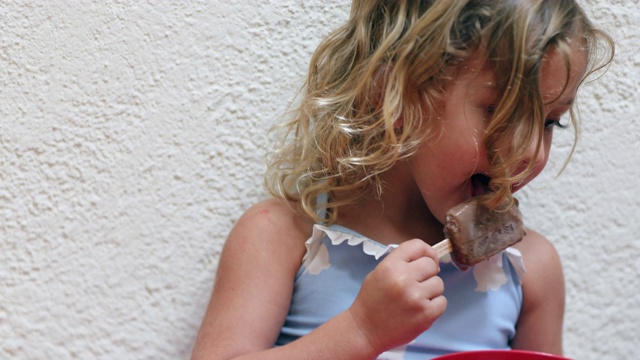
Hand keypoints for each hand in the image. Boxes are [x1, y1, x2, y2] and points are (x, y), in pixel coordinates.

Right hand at [348, 239, 445, 353]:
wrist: (365, 330)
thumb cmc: (371, 301)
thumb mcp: (378, 273)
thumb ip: (400, 263)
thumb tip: (426, 259)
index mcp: (391, 266)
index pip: (417, 245)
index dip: (426, 251)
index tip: (428, 259)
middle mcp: (404, 279)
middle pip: (431, 264)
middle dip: (428, 273)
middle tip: (418, 283)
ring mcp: (416, 297)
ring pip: (439, 283)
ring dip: (431, 290)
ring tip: (416, 299)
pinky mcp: (426, 315)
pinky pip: (442, 302)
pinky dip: (434, 306)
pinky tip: (420, 309)